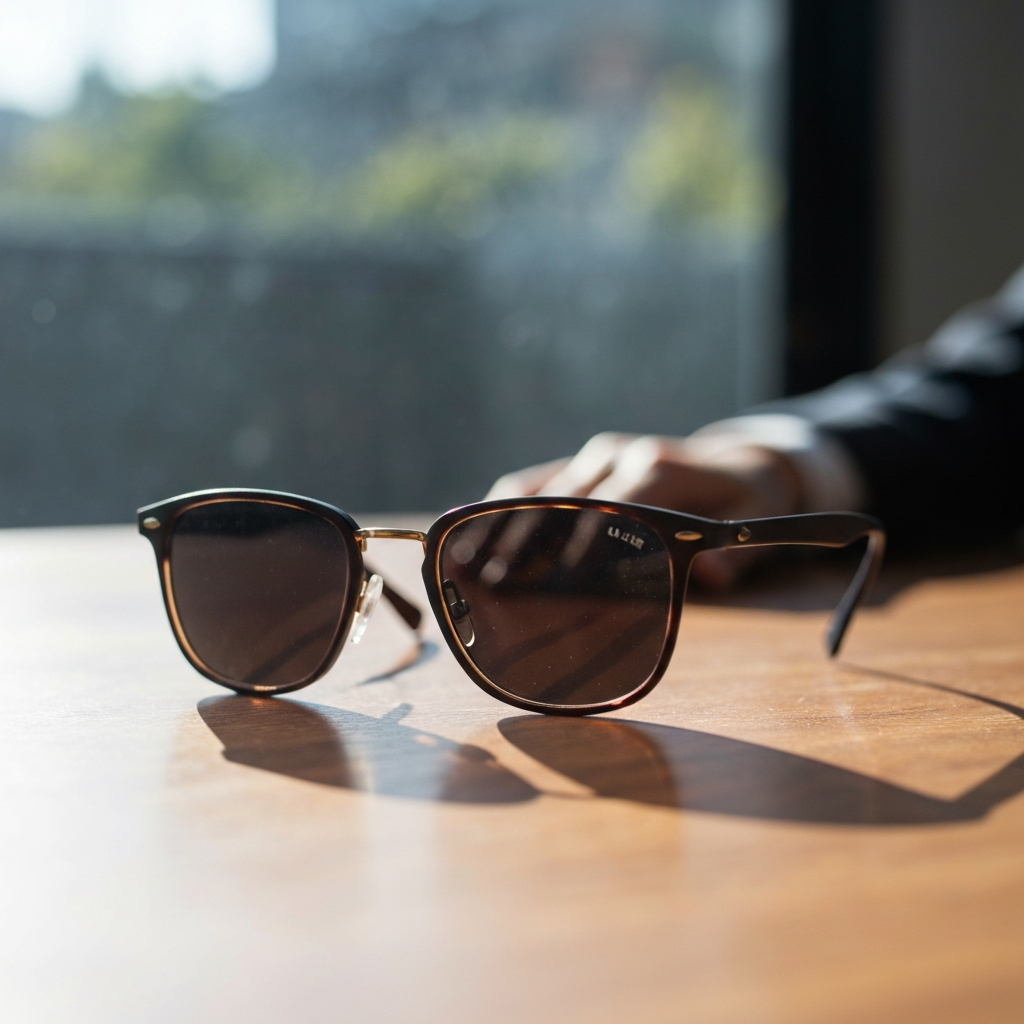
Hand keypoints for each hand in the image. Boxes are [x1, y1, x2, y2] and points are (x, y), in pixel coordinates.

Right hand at [486, 432, 803, 589]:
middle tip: (504, 585)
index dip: (585, 542)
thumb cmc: (748, 495)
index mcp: (657, 466)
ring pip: (539, 490)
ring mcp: (595, 455)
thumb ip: (740, 554)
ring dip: (508, 528)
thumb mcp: (756, 517)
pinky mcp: (580, 463)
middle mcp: (619, 454)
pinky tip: (484, 542)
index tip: (561, 580)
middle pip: (567, 500)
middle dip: (535, 541)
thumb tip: (714, 578)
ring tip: (481, 568)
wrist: (740, 457)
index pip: (612, 505)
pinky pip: (533, 484)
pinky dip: (506, 511)